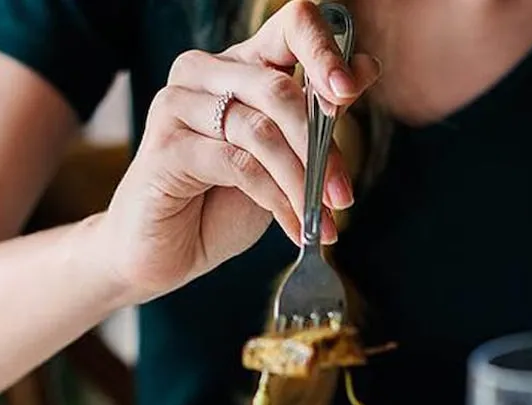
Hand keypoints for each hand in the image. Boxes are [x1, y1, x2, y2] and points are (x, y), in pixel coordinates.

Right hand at [92, 0, 380, 303]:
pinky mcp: (165, 146)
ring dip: (301, 182)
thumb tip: (366, 69)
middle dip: (321, 147)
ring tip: (322, 219)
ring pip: (261, 132)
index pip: (291, 25)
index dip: (325, 52)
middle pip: (279, 89)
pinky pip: (237, 165)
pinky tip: (293, 226)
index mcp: (241, 63)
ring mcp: (178, 104)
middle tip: (343, 196)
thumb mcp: (285, 156)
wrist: (167, 250)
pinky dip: (276, 200)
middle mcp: (205, 71)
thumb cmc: (225, 199)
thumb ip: (317, 115)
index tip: (348, 93)